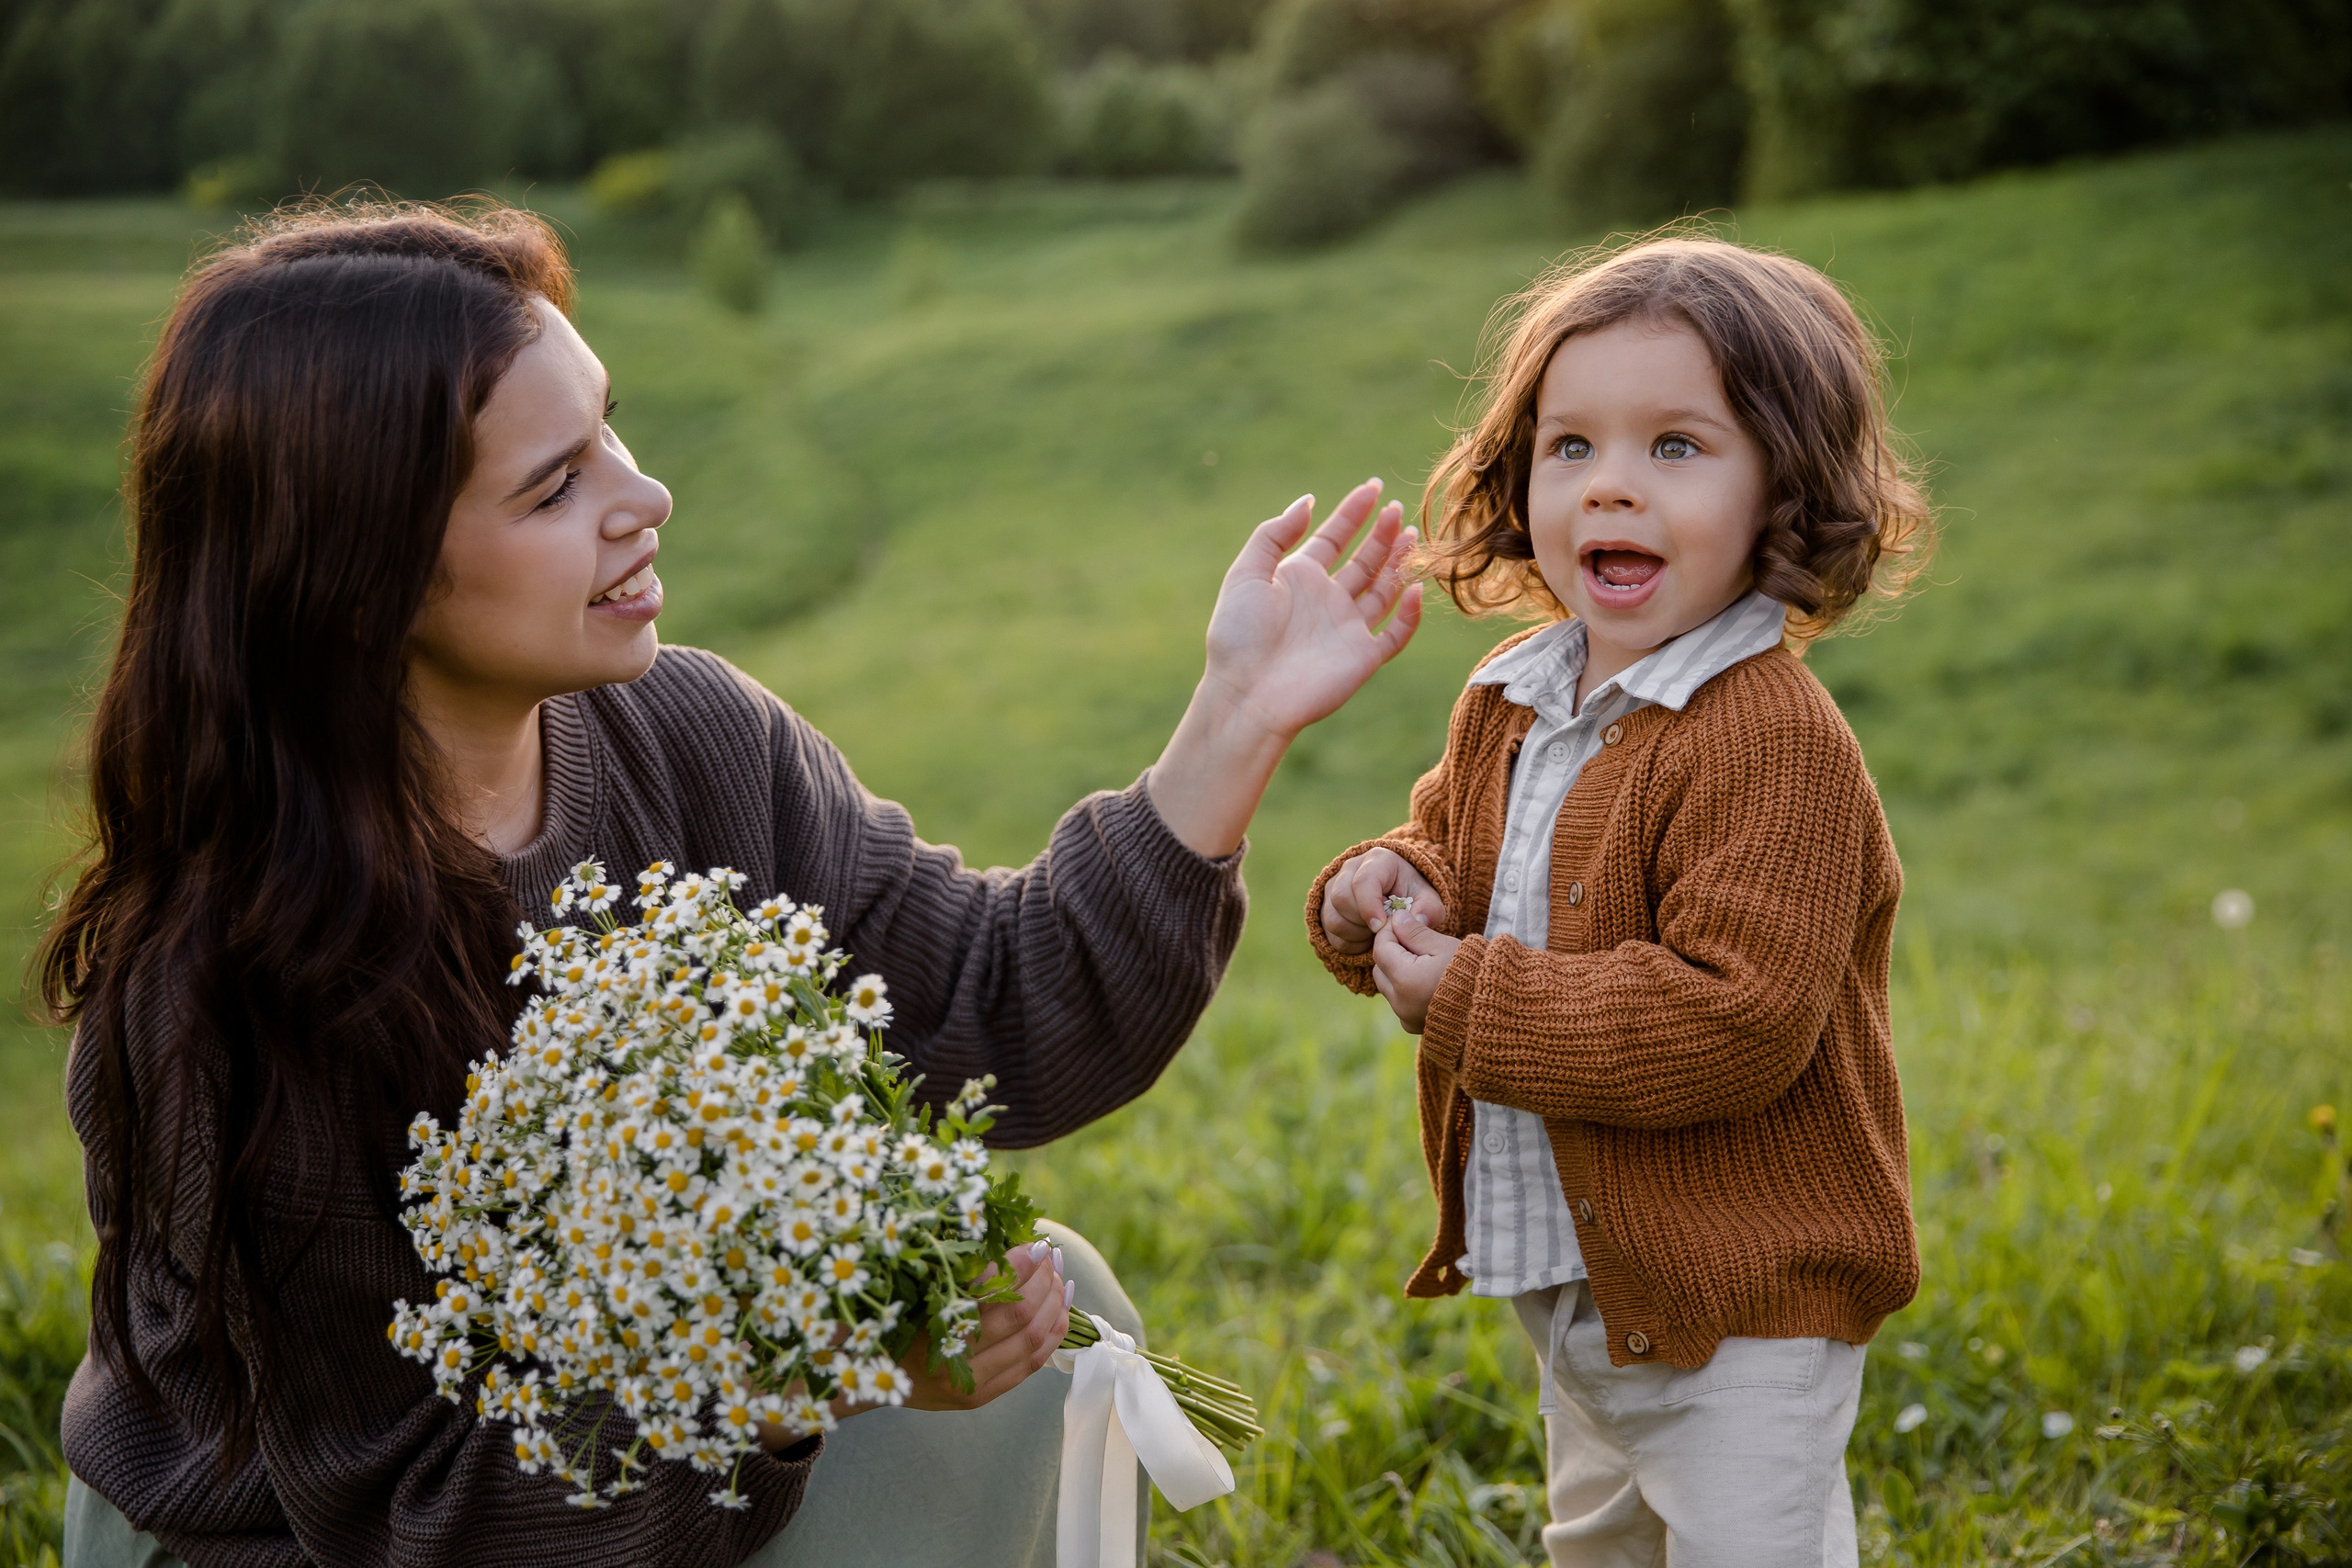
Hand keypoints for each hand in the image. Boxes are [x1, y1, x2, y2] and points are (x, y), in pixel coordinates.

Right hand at [758, 1241, 1069, 1450]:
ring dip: (1054, 1306)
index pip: (990, 1292)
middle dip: (1043, 1281)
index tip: (1036, 1243)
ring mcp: (969, 1383)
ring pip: (1031, 1341)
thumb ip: (955, 1273)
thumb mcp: (914, 1290)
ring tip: (1063, 1278)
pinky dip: (1052, 1336)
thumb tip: (1006, 1241)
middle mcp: (951, 1357)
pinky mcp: (982, 1397)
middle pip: (1017, 1315)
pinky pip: (1030, 1366)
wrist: (867, 1379)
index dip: (1020, 1266)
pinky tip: (1063, 1312)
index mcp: (930, 1323)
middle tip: (1052, 1256)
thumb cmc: (891, 1321)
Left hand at [1199, 479, 1422, 740]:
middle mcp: (1327, 600)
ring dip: (1399, 563)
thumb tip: (1307, 501)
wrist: (1248, 694)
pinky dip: (1410, 613)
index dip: (1353, 512)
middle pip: (1363, 560)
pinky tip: (1415, 588)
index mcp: (1299, 579)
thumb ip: (1274, 534)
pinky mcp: (1362, 657)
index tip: (1373, 487)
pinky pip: (1395, 633)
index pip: (1333, 538)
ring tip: (1411, 534)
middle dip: (1382, 533)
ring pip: (1384, 590)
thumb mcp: (1246, 573)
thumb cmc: (1239, 635)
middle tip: (1398, 507)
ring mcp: (1347, 628)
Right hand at [1321, 847, 1445, 955]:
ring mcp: (1334, 885)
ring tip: (1375, 935)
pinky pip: (1328, 931)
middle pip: (1341, 898)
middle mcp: (1350, 868)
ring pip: (1332, 917)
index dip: (1369, 906)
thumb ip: (1428, 909)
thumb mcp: (1426, 899)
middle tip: (1382, 930)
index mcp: (1378, 860)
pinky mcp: (1325, 905)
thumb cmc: (1410, 894)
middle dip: (1362, 922)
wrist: (1395, 894)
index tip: (1379, 927)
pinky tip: (1364, 940)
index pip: (1363, 881)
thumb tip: (1418, 919)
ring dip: (1354, 935)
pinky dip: (1347, 943)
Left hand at [1370, 910, 1461, 1034]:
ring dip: (1398, 972)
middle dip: (1392, 953)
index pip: (1381, 948)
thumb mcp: (1443, 946)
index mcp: (1405, 979)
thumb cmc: (1473, 972)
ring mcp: (1405, 1017)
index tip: (1403, 924)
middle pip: (1381, 969)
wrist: (1493, 1007)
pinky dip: (1406, 991)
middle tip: (1414, 942)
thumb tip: (1397, 918)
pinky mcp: (1413, 1026)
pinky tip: (1428, 983)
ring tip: (1425, 963)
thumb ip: (1415, 932)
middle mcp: (1400, 1002)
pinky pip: (1399, 1003)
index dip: (1389, 932)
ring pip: (1388, 987)